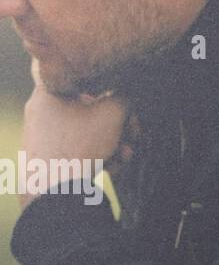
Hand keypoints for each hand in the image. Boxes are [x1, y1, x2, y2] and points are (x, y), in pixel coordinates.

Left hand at [20, 57, 130, 210]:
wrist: (55, 193)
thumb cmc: (81, 145)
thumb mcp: (113, 113)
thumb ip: (126, 95)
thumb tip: (132, 90)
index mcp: (47, 93)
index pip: (70, 71)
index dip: (98, 76)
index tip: (116, 86)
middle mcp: (39, 112)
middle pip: (86, 106)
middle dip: (117, 121)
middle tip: (133, 132)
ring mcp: (39, 137)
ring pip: (84, 130)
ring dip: (112, 140)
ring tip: (126, 154)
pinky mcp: (44, 159)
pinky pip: (76, 148)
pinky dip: (97, 154)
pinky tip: (114, 166)